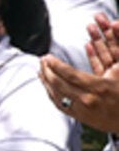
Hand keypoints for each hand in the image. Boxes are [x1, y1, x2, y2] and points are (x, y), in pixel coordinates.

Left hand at [39, 14, 118, 133]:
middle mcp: (89, 100)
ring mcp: (83, 111)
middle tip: (41, 62)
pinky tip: (47, 87)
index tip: (47, 58)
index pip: (70, 74)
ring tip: (40, 72)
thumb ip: (112, 51)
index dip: (56, 65)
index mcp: (99, 87)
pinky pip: (60, 105)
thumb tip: (104, 32)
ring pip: (57, 96)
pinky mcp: (81, 118)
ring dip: (46, 83)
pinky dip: (51, 94)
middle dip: (47, 72)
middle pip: (59, 85)